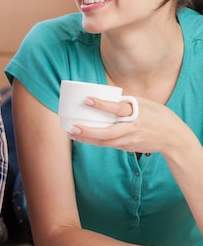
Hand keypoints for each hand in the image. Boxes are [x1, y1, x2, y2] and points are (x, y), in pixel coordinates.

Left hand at [67, 95, 183, 155]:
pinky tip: (83, 138)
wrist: (173, 138)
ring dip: (87, 139)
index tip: (87, 100)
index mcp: (137, 113)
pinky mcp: (128, 147)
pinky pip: (109, 144)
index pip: (117, 109)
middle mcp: (132, 128)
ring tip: (71, 134)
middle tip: (73, 128)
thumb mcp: (145, 104)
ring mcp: (130, 140)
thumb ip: (126, 102)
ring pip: (105, 142)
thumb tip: (106, 97)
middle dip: (89, 132)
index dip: (102, 105)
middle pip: (108, 132)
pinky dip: (96, 141)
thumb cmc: (158, 116)